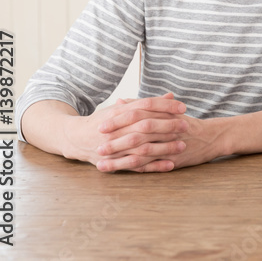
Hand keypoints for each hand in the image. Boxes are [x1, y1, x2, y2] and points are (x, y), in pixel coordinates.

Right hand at [62, 93, 189, 171]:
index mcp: (119, 112)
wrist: (75, 139)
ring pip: (142, 147)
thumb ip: (146, 103)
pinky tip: (170, 165)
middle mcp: (116, 129)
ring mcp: (114, 147)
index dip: (165, 106)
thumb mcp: (122, 108)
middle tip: (186, 125)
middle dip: (168, 126)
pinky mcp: (114, 162)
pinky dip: (154, 166)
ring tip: (182, 145)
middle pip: (145, 126)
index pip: (145, 105)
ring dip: (164, 147)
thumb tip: (171, 96)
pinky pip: (136, 165)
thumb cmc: (104, 121)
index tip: (183, 107)